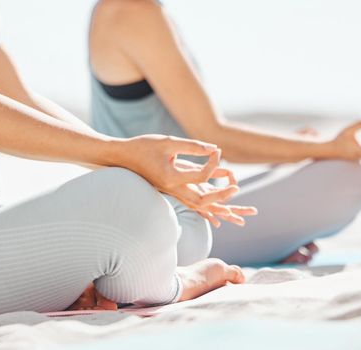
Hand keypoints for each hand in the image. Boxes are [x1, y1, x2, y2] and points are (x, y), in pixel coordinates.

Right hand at [118, 135, 256, 227]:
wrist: (121, 157)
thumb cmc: (142, 147)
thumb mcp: (169, 142)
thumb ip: (192, 146)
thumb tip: (214, 149)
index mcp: (172, 177)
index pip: (202, 175)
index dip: (213, 163)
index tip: (216, 152)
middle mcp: (172, 189)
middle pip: (203, 201)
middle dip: (222, 198)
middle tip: (236, 188)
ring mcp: (171, 192)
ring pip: (198, 206)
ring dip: (218, 210)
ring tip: (239, 215)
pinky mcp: (170, 191)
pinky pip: (191, 204)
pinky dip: (206, 210)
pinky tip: (218, 218)